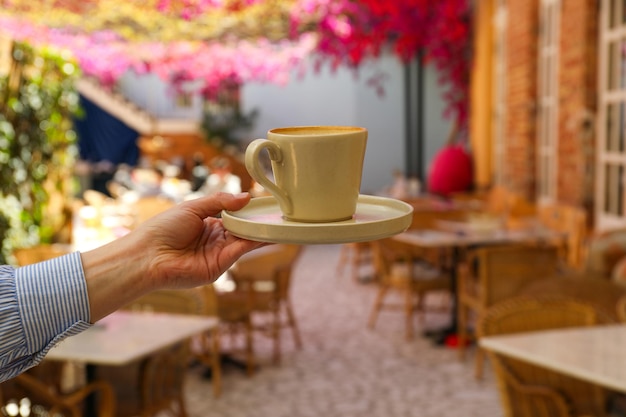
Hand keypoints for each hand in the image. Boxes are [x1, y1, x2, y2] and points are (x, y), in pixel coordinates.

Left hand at [82, 192, 264, 320]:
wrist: (147, 255)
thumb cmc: (163, 228)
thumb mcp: (193, 207)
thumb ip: (220, 201)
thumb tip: (246, 196)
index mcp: (207, 224)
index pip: (233, 216)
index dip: (248, 210)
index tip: (264, 202)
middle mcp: (214, 240)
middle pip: (242, 229)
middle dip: (259, 221)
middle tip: (278, 211)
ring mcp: (218, 254)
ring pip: (245, 240)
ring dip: (261, 231)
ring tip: (279, 220)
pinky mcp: (219, 267)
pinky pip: (240, 251)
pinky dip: (255, 242)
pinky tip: (267, 232)